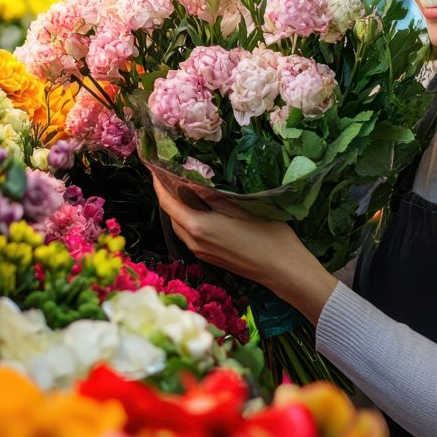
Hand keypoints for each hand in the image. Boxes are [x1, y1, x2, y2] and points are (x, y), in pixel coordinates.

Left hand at [151, 173, 337, 323]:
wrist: (282, 269)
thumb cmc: (266, 235)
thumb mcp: (240, 206)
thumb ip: (212, 194)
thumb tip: (189, 180)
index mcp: (197, 227)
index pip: (167, 202)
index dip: (158, 184)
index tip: (155, 166)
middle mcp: (194, 242)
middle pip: (171, 215)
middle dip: (168, 194)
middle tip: (171, 171)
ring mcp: (201, 253)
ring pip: (181, 225)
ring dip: (179, 207)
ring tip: (185, 186)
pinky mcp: (210, 258)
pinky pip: (192, 234)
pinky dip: (190, 219)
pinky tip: (202, 207)